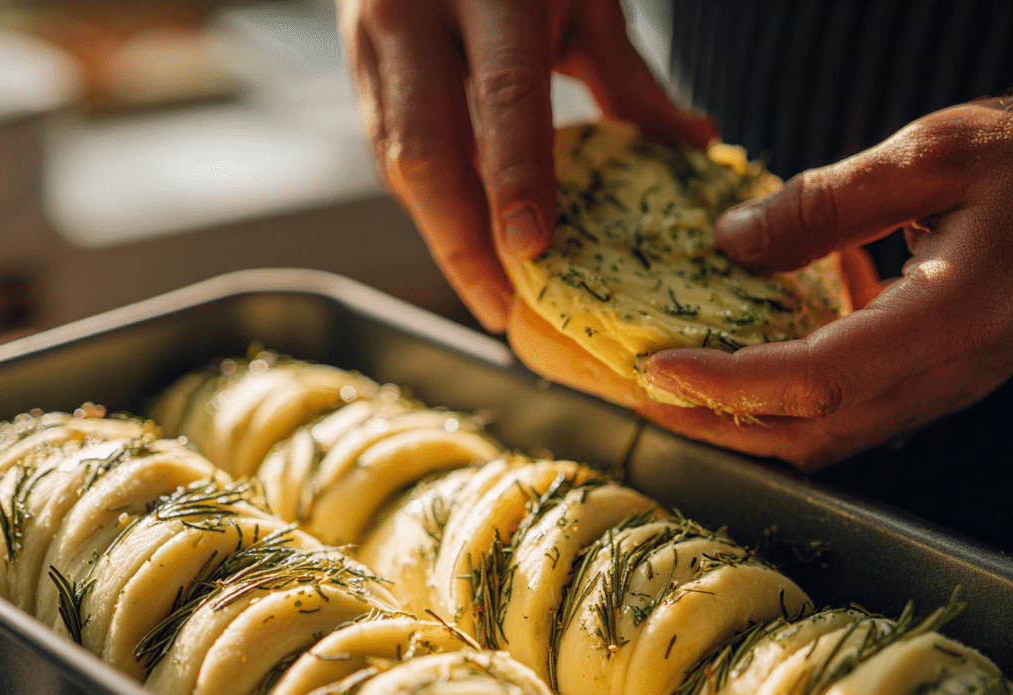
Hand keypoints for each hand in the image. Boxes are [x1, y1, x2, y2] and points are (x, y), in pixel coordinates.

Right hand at [336, 0, 715, 330]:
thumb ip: (625, 74)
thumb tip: (692, 142)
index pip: (505, 97)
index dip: (516, 180)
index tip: (531, 252)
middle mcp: (414, 13)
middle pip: (425, 152)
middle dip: (459, 244)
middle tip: (500, 308)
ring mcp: (372, 43)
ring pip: (396, 164)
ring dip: (440, 238)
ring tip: (487, 293)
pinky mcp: (358, 70)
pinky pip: (387, 155)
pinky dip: (428, 207)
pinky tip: (463, 243)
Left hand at [640, 99, 1012, 470]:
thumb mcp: (938, 153)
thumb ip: (829, 201)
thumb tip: (731, 241)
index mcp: (952, 320)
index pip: (816, 381)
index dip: (729, 385)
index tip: (657, 368)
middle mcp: (947, 375)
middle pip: (811, 434)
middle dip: (717, 424)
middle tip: (643, 398)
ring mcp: (943, 388)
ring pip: (827, 438)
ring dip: (743, 424)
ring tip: (677, 395)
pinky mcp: (935, 381)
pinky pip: (847, 415)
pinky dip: (782, 407)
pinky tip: (744, 375)